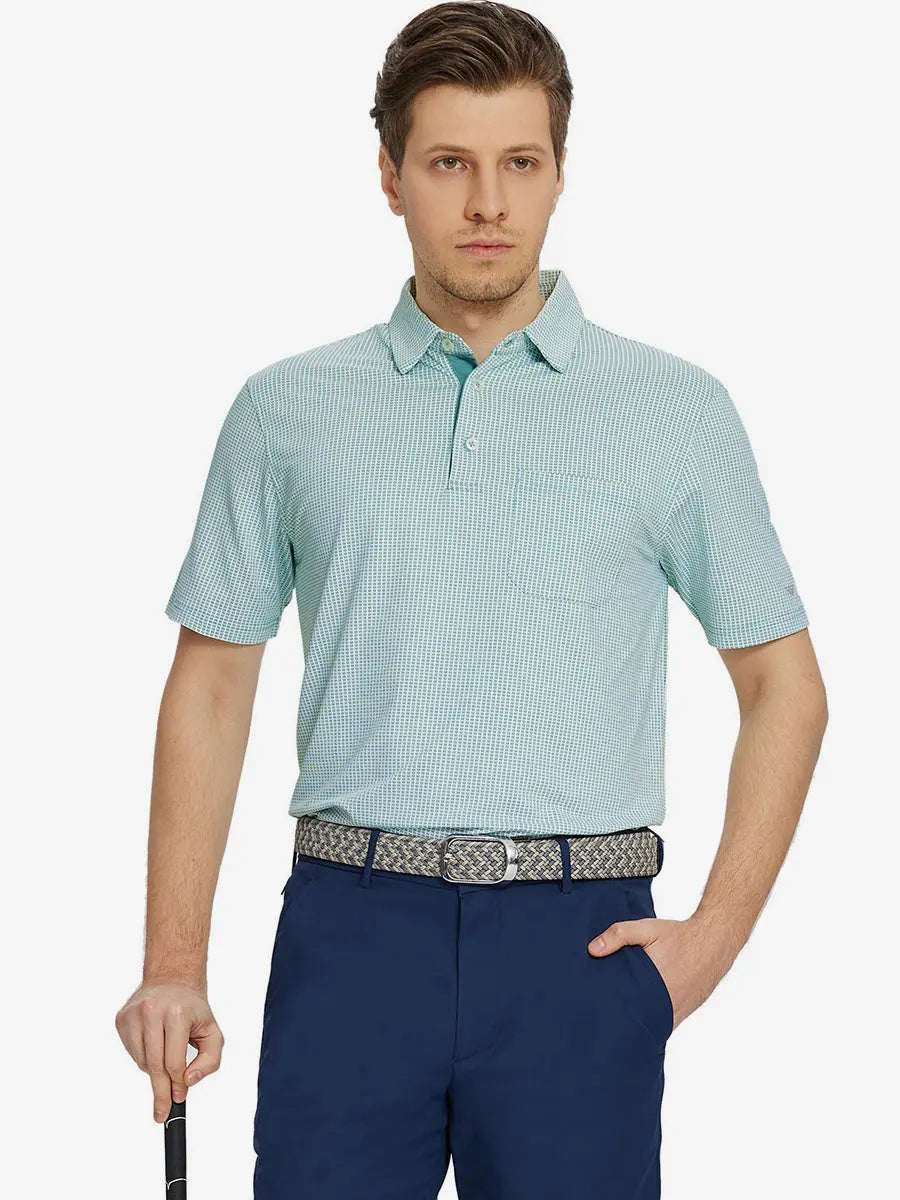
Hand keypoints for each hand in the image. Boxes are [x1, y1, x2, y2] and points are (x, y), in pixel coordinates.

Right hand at [115, 979, 224, 1122]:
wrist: (171, 980)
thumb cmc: (192, 1009)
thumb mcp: (212, 1031)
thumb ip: (210, 1060)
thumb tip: (188, 1081)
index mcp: (177, 1014)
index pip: (174, 1062)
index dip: (177, 1085)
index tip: (178, 1098)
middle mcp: (152, 1012)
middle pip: (155, 1066)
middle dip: (161, 1092)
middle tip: (161, 1113)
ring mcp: (134, 1015)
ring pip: (142, 1062)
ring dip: (155, 1071)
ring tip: (166, 1059)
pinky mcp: (122, 1020)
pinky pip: (132, 1053)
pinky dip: (144, 1058)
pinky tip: (154, 1046)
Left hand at [587, 915, 732, 1031]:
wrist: (713, 943)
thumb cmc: (678, 936)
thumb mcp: (647, 929)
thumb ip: (619, 935)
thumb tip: (592, 950)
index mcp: (653, 988)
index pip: (626, 1011)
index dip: (611, 1014)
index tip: (595, 1015)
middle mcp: (666, 1007)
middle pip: (636, 1021)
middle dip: (620, 1019)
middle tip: (602, 1017)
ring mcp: (676, 1013)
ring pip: (650, 1024)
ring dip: (637, 1021)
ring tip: (618, 1017)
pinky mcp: (683, 1012)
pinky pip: (663, 1022)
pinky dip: (652, 1019)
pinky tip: (640, 1012)